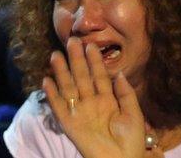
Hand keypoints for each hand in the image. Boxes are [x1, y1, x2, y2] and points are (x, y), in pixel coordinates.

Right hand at [43, 37, 145, 157]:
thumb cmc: (132, 139)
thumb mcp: (134, 113)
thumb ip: (126, 93)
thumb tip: (118, 73)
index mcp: (108, 100)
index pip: (100, 77)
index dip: (95, 61)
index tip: (90, 45)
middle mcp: (92, 104)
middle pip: (82, 78)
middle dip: (77, 60)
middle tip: (72, 41)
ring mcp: (80, 113)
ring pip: (69, 88)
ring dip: (62, 73)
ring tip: (56, 55)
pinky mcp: (70, 125)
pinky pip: (59, 108)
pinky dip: (52, 95)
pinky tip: (46, 81)